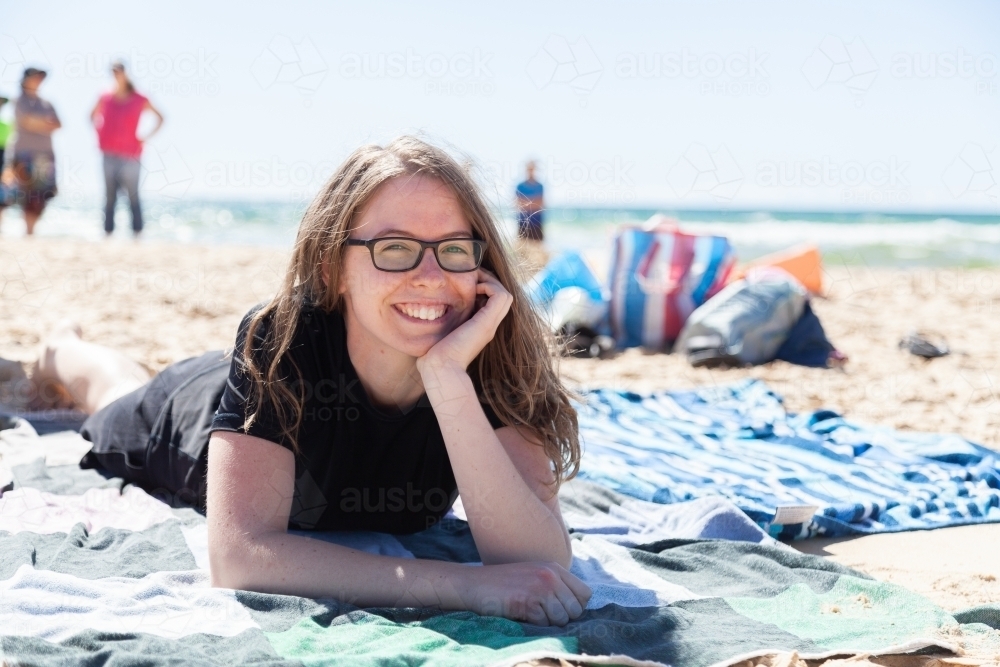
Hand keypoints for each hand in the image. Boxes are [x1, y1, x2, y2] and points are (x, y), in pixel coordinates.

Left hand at [416, 269, 512, 372]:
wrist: (441, 368)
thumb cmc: (434, 355)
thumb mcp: (440, 333)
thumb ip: (442, 322)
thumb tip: (426, 311)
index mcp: (480, 328)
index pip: (491, 302)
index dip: (481, 288)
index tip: (464, 283)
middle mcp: (488, 325)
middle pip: (501, 296)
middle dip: (487, 282)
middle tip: (470, 277)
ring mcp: (490, 324)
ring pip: (504, 294)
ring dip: (489, 282)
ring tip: (472, 281)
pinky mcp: (487, 322)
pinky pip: (501, 295)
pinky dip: (489, 286)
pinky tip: (472, 289)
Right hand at [462, 561, 590, 626]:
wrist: (474, 585)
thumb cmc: (503, 584)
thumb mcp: (533, 575)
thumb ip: (556, 585)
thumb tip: (577, 609)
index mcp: (554, 568)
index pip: (585, 594)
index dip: (575, 606)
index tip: (560, 609)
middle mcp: (550, 575)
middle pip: (576, 609)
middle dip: (563, 617)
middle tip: (542, 613)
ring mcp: (540, 587)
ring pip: (562, 619)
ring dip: (548, 622)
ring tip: (531, 613)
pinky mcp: (528, 601)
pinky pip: (544, 623)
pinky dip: (534, 624)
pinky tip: (521, 614)